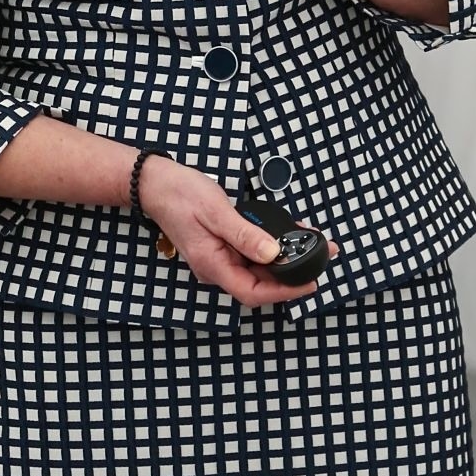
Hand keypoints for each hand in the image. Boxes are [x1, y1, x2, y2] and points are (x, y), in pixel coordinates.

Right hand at [137, 156, 335, 306]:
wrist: (155, 183)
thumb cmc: (179, 194)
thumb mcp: (216, 211)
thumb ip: (245, 235)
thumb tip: (274, 254)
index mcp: (211, 265)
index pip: (252, 292)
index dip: (284, 292)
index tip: (310, 283)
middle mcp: (216, 267)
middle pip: (259, 282)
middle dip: (292, 273)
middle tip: (321, 257)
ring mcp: (218, 258)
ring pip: (257, 267)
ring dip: (284, 258)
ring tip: (310, 243)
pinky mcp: (222, 246)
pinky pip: (251, 253)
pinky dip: (271, 246)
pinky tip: (287, 233)